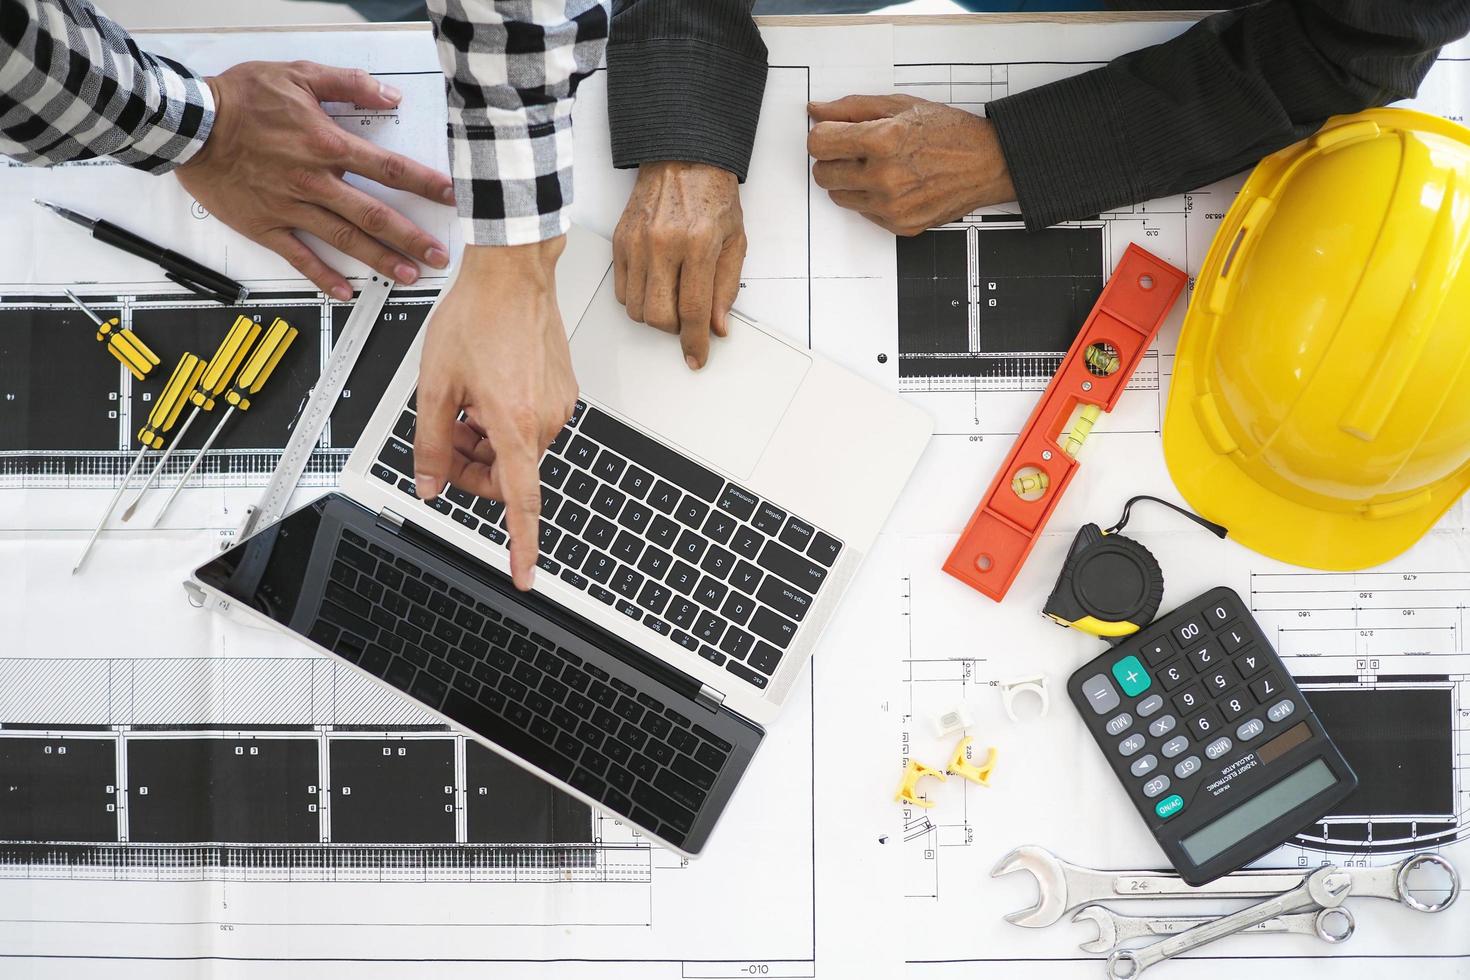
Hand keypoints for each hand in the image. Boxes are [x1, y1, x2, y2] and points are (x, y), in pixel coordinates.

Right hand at [176, 61, 453, 299]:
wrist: (188, 124)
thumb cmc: (239, 98)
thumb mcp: (297, 75)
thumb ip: (347, 85)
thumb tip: (389, 95)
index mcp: (326, 145)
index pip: (387, 168)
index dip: (423, 183)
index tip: (449, 197)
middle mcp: (314, 181)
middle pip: (374, 214)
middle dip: (411, 236)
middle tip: (438, 254)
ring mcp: (291, 207)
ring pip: (344, 239)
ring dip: (380, 260)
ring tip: (408, 275)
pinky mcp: (266, 226)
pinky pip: (299, 257)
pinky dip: (323, 277)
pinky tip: (345, 291)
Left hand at [413, 240, 576, 590]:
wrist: (512, 274)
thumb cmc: (478, 318)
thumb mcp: (434, 385)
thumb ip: (429, 444)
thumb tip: (428, 483)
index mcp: (515, 425)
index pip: (521, 503)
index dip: (522, 546)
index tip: (525, 576)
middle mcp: (545, 421)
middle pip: (508, 477)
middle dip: (473, 469)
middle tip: (446, 439)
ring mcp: (559, 406)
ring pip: (516, 451)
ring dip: (486, 442)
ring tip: (462, 404)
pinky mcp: (563, 393)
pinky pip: (530, 426)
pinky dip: (503, 423)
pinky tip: (485, 391)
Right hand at [613, 161, 745, 369]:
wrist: (682, 157)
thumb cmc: (711, 194)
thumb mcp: (735, 240)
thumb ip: (726, 287)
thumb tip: (718, 326)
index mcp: (698, 244)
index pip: (693, 310)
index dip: (695, 341)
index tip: (696, 357)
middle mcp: (663, 244)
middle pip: (659, 316)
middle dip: (675, 330)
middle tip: (688, 320)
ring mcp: (637, 243)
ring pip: (636, 309)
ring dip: (656, 316)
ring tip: (672, 298)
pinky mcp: (620, 242)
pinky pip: (622, 291)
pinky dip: (638, 299)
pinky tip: (655, 285)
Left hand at [807, 95, 1014, 235]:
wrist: (988, 164)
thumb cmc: (949, 132)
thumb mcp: (901, 106)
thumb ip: (852, 108)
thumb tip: (816, 111)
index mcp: (882, 141)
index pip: (818, 144)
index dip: (822, 136)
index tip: (833, 133)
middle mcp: (884, 178)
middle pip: (822, 174)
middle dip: (832, 159)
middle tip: (855, 150)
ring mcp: (891, 207)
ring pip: (839, 196)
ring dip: (849, 180)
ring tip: (878, 166)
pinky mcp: (899, 226)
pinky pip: (863, 212)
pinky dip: (871, 198)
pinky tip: (895, 183)